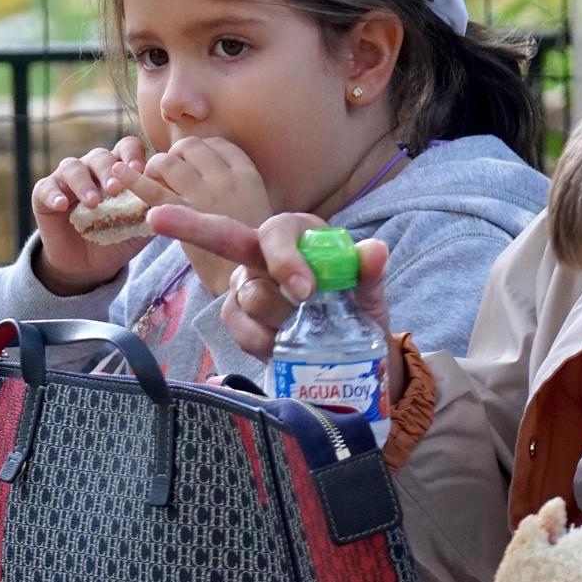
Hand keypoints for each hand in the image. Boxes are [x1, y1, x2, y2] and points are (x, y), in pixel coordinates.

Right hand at [31, 136, 151, 295]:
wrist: (89, 265)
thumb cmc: (118, 238)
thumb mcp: (140, 226)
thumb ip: (154, 209)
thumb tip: (177, 199)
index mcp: (118, 169)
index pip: (126, 148)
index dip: (133, 155)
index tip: (141, 169)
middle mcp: (92, 168)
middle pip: (100, 156)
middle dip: (110, 170)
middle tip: (117, 188)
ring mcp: (66, 180)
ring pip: (72, 167)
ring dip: (84, 183)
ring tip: (94, 203)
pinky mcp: (44, 195)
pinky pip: (45, 188)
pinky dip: (53, 195)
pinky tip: (61, 205)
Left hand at [139, 138, 271, 295]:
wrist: (245, 279)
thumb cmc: (250, 245)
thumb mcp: (254, 203)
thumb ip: (233, 182)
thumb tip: (204, 166)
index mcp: (248, 174)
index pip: (217, 144)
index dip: (200, 150)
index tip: (194, 164)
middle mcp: (227, 179)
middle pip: (191, 147)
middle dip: (175, 154)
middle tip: (169, 173)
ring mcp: (204, 196)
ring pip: (169, 162)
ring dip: (155, 166)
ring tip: (152, 178)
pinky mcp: (182, 217)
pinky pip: (153, 190)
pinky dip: (133, 179)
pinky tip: (119, 172)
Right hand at [146, 205, 393, 364]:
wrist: (349, 351)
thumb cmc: (356, 307)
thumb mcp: (369, 293)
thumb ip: (369, 273)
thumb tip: (375, 250)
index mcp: (298, 233)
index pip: (277, 231)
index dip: (284, 258)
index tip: (306, 291)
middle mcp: (262, 251)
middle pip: (230, 242)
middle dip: (206, 237)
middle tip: (288, 294)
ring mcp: (245, 283)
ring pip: (246, 297)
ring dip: (278, 321)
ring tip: (304, 330)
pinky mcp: (236, 314)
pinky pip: (235, 324)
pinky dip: (259, 340)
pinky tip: (279, 346)